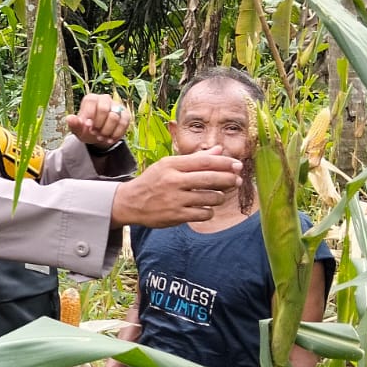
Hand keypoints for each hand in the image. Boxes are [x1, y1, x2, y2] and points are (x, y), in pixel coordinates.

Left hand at [66, 94, 129, 149]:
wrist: (99, 136)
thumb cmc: (87, 129)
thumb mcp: (78, 129)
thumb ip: (74, 124)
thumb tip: (70, 118)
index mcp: (91, 99)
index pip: (91, 101)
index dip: (90, 115)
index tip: (88, 127)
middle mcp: (104, 99)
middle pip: (104, 109)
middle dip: (99, 125)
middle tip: (95, 133)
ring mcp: (116, 106)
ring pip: (114, 117)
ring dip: (107, 131)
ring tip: (102, 137)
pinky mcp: (125, 114)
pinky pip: (124, 123)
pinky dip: (116, 134)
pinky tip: (110, 139)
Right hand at [109, 148, 242, 226]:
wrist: (129, 202)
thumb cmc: (153, 181)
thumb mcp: (169, 165)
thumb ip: (195, 159)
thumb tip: (219, 150)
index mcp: (172, 165)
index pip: (205, 161)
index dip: (225, 162)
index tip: (237, 165)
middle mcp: (173, 181)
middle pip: (211, 178)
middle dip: (229, 179)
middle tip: (238, 180)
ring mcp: (175, 199)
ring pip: (210, 198)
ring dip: (219, 197)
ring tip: (217, 196)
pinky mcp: (176, 216)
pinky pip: (204, 213)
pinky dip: (209, 211)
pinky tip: (205, 208)